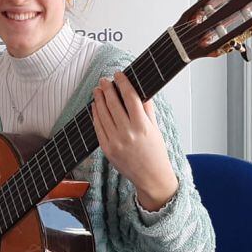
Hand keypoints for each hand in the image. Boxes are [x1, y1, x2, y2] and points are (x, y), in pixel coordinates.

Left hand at [91, 72, 178, 210]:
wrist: (151, 177)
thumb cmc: (155, 153)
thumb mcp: (155, 128)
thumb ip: (147, 109)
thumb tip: (140, 91)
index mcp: (142, 126)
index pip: (130, 97)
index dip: (123, 83)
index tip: (118, 75)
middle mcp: (127, 133)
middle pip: (113, 103)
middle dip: (107, 88)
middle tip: (104, 80)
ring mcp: (115, 141)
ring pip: (102, 114)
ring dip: (99, 99)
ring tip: (98, 90)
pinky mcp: (107, 149)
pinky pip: (97, 127)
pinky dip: (95, 115)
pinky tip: (95, 106)